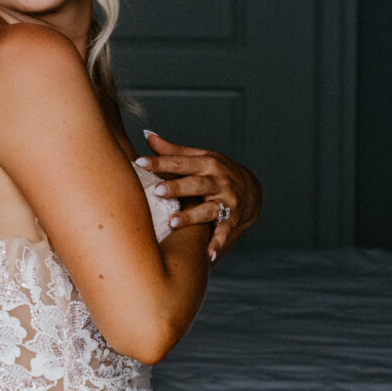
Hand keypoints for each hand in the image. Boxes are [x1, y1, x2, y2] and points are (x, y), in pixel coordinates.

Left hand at [136, 132, 261, 260]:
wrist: (252, 190)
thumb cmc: (216, 172)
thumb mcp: (200, 158)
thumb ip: (173, 151)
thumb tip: (147, 135)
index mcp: (207, 163)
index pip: (180, 162)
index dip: (160, 161)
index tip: (139, 162)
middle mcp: (218, 181)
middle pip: (196, 184)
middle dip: (177, 187)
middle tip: (157, 190)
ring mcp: (227, 201)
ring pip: (208, 209)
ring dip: (192, 216)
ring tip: (173, 222)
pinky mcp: (233, 220)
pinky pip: (224, 232)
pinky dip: (218, 243)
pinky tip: (209, 254)